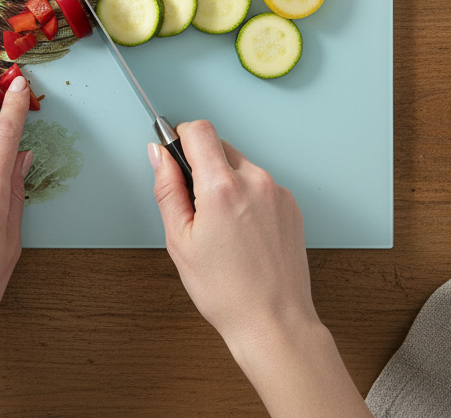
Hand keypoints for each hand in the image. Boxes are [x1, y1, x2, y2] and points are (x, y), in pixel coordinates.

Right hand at [149, 120, 371, 417]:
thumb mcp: (179, 240)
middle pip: (220, 146)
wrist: (273, 321)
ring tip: (220, 227)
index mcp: (223, 187)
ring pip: (240, 166)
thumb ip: (167, 189)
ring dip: (224, 182)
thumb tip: (159, 155)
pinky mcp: (291, 206)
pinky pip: (260, 185)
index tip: (173, 157)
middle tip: (194, 206)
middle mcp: (256, 181)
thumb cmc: (226, 291)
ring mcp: (278, 192)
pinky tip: (241, 232)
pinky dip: (246, 197)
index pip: (199, 130)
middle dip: (201, 165)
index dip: (180, 138)